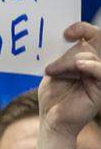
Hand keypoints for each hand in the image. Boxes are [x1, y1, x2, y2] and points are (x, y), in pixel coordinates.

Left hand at [39, 21, 100, 137]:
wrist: (52, 120)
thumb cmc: (53, 97)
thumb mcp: (54, 71)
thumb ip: (61, 56)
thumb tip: (63, 39)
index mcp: (84, 59)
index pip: (91, 36)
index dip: (81, 28)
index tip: (65, 33)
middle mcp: (94, 65)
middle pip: (98, 39)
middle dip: (84, 31)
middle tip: (67, 35)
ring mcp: (98, 76)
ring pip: (90, 56)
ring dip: (68, 61)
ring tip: (52, 71)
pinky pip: (100, 71)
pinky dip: (90, 66)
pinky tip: (79, 66)